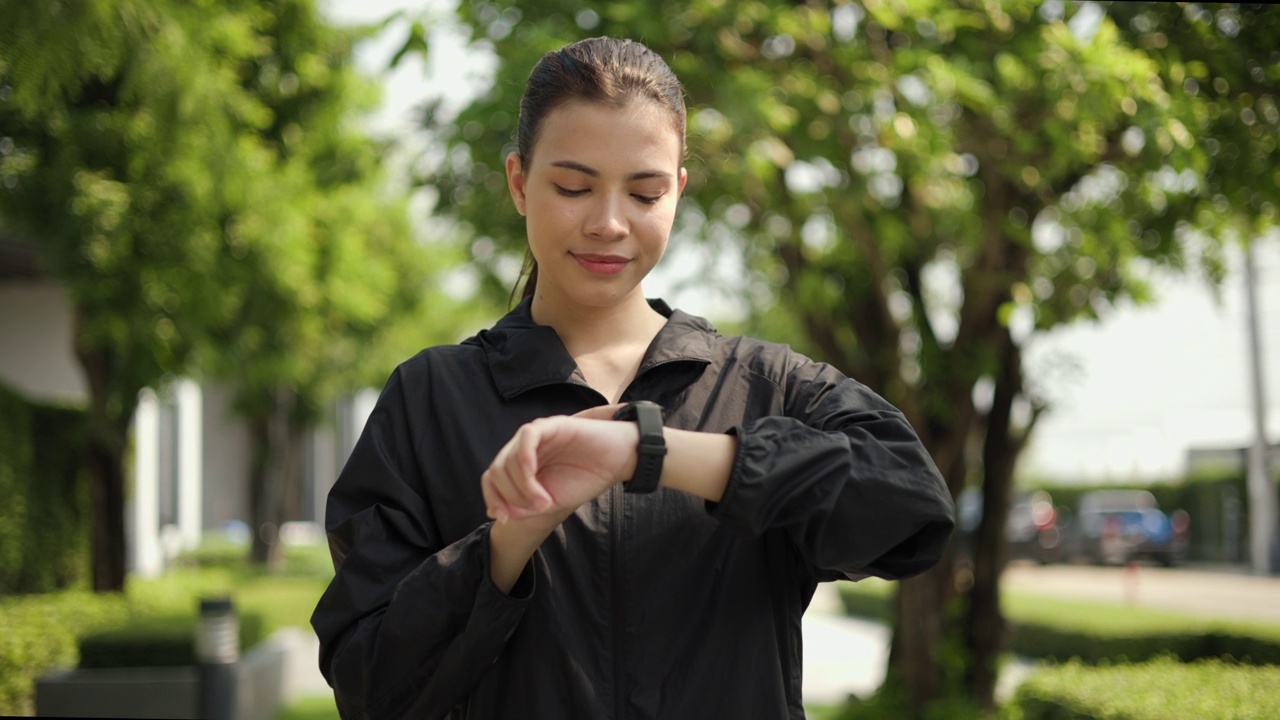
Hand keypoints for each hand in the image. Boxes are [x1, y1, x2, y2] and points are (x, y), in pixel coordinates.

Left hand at [481, 404, 635, 525]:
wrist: (618, 461)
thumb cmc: (586, 478)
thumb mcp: (551, 501)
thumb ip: (525, 506)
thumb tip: (500, 512)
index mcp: (522, 466)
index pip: (492, 479)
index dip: (492, 498)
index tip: (502, 518)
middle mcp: (524, 449)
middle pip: (496, 471)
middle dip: (509, 496)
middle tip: (536, 508)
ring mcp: (537, 436)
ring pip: (507, 459)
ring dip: (521, 486)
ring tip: (545, 501)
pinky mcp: (552, 426)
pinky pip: (527, 438)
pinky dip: (525, 462)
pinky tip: (535, 477)